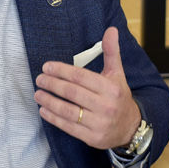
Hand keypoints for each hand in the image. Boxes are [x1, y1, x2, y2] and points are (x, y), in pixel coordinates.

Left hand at [34, 26, 141, 148]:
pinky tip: (44, 110)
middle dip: (52, 84)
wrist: (130, 127)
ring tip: (38, 94)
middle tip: (40, 79)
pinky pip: (68, 126)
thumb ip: (111, 52)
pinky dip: (53, 118)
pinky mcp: (92, 137)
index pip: (81, 77)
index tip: (47, 67)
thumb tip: (111, 29)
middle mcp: (106, 105)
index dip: (61, 71)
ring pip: (68, 111)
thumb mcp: (117, 74)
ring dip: (49, 101)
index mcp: (111, 88)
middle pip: (72, 93)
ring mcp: (99, 123)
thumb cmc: (119, 97)